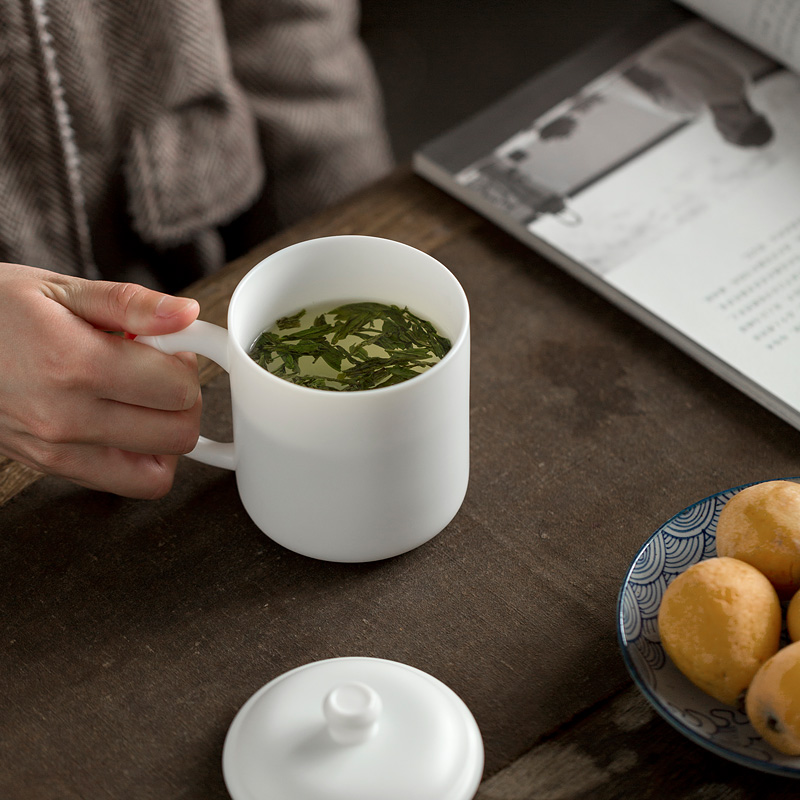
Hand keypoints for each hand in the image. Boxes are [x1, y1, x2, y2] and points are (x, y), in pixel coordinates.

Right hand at [0, 263, 201, 497]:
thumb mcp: (60, 289)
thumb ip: (131, 303)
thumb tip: (188, 314)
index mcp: (75, 364)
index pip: (177, 388)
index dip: (184, 363)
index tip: (168, 346)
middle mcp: (67, 417)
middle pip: (178, 435)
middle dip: (184, 401)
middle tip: (159, 372)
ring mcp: (56, 450)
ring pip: (158, 472)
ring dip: (166, 436)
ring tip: (142, 399)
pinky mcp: (50, 468)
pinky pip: (124, 484)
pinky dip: (141, 459)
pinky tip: (124, 422)